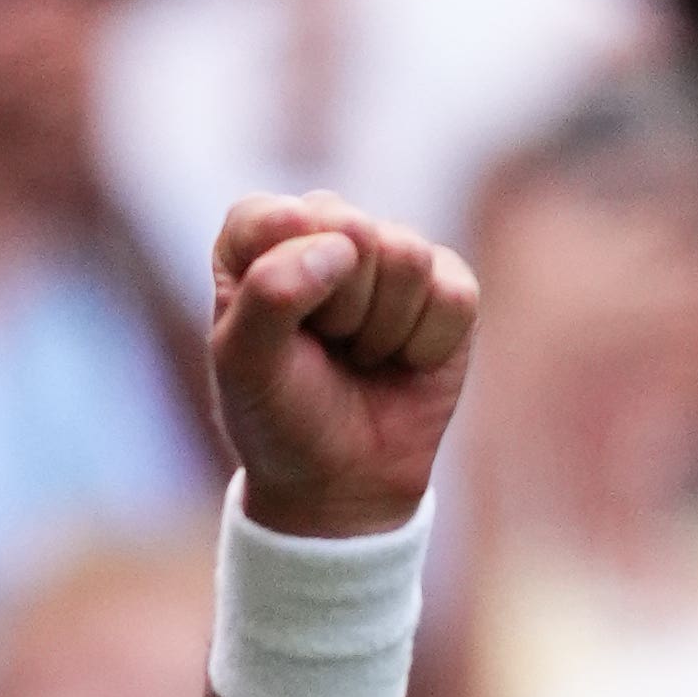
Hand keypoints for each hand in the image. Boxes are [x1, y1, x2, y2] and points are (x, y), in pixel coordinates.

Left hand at [208, 193, 477, 539]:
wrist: (341, 479)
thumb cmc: (279, 416)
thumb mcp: (245, 365)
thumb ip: (270, 293)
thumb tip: (345, 244)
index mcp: (258, 244)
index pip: (269, 217)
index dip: (282, 275)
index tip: (280, 329)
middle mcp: (326, 234)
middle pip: (351, 229)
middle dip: (337, 308)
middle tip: (325, 349)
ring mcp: (391, 256)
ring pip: (407, 257)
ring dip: (381, 329)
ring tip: (360, 356)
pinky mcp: (447, 285)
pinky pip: (452, 296)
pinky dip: (424, 346)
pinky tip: (402, 363)